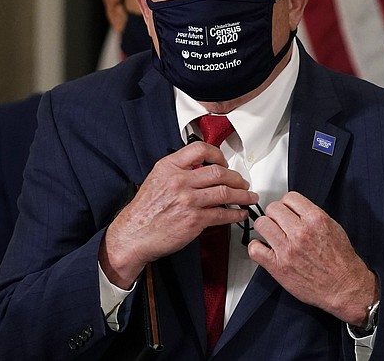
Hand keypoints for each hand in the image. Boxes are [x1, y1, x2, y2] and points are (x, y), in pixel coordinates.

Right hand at [100, 141, 256, 287]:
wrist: (134, 234)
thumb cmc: (144, 210)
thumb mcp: (156, 179)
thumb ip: (178, 170)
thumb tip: (200, 169)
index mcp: (169, 167)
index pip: (200, 149)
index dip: (218, 154)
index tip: (225, 162)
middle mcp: (180, 181)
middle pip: (219, 172)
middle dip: (237, 177)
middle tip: (243, 182)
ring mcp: (188, 200)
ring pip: (225, 193)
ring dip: (243, 195)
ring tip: (249, 197)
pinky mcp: (194, 220)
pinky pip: (222, 214)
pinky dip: (235, 214)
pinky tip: (239, 213)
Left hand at [248, 191, 377, 325]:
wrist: (345, 287)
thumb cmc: (342, 262)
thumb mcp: (334, 228)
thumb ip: (313, 216)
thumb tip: (296, 210)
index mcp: (316, 220)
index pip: (290, 198)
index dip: (287, 204)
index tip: (286, 211)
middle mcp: (300, 232)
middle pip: (273, 208)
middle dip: (275, 215)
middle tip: (279, 223)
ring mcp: (288, 249)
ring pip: (261, 224)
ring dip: (265, 228)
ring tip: (271, 235)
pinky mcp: (278, 266)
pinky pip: (255, 249)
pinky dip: (256, 247)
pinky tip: (264, 249)